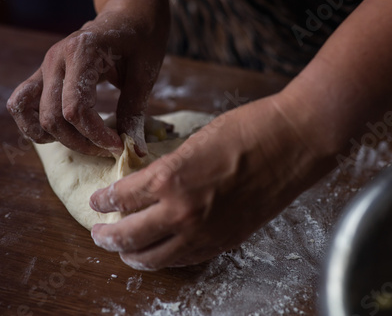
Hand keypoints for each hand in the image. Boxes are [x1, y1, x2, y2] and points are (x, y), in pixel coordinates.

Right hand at [6, 0, 168, 155]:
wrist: (127, 13)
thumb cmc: (140, 39)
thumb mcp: (145, 74)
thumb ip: (135, 112)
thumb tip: (135, 151)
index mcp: (82, 53)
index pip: (75, 110)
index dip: (96, 136)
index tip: (120, 146)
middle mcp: (56, 59)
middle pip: (52, 118)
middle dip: (82, 143)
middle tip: (110, 148)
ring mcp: (45, 65)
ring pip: (31, 114)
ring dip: (57, 138)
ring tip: (86, 142)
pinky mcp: (43, 74)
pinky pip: (22, 104)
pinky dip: (35, 125)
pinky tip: (64, 133)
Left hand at [89, 92, 334, 269]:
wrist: (294, 144)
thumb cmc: (248, 131)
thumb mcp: (195, 141)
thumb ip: (169, 168)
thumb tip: (148, 184)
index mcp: (169, 178)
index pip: (122, 197)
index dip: (105, 200)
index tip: (98, 201)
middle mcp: (181, 212)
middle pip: (128, 236)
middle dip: (106, 236)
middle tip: (98, 233)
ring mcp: (204, 232)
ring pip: (153, 258)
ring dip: (131, 256)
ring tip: (122, 252)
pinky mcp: (225, 241)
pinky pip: (184, 260)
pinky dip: (165, 259)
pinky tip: (159, 254)